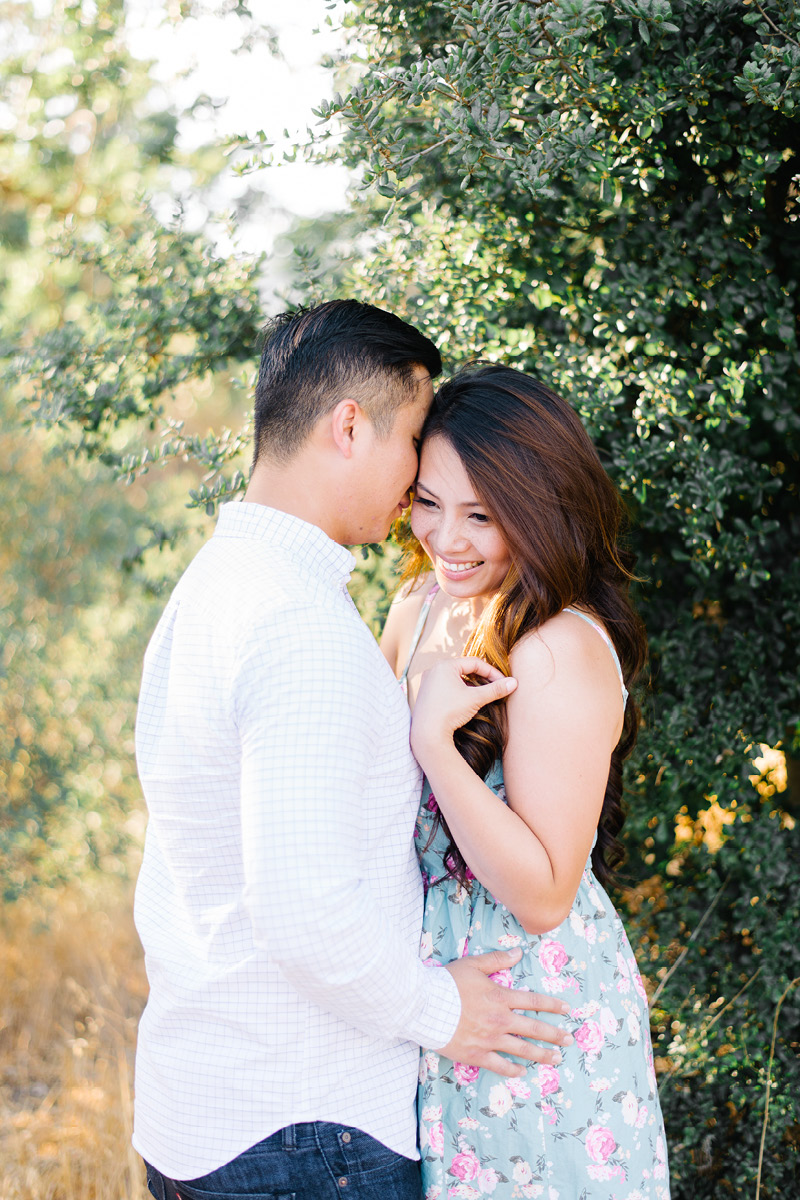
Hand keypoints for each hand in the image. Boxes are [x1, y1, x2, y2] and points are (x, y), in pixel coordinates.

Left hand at [410, 656, 516, 763]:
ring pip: (455, 678)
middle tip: (494, 687)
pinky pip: (445, 687)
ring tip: (482, 695)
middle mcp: (434, 669)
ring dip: (470, 685)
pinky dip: (458, 691)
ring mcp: (428, 682)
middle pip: (464, 669)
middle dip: (481, 678)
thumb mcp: (476, 699)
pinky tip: (466, 702)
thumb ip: (495, 689)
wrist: (427, 733)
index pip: (475, 663)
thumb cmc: (450, 712)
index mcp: (445, 665)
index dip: (492, 672)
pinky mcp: (425, 694)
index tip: (503, 683)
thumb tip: (514, 683)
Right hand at [434, 948, 573, 1077]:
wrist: (425, 1006)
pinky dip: (513, 1070)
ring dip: (542, 1054)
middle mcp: (500, 1020)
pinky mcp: (476, 1055)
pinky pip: (499, 1065)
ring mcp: (489, 1039)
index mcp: (500, 997)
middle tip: (569, 1040)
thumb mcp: (473, 965)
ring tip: (557, 1059)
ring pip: (522, 1049)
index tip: (567, 1010)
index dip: (552, 1005)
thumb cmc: (447, 983)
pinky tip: (522, 1072)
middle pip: (534, 1028)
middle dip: (555, 1034)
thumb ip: (497, 960)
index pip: (533, 1002)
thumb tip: (519, 952)